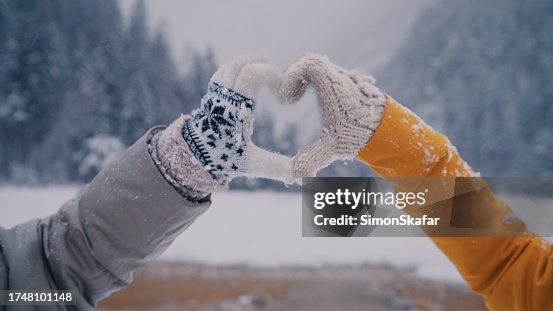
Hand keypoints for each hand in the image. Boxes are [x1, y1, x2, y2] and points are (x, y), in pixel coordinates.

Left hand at [181, 55, 294, 184]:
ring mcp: (215, 91)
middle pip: (241, 63)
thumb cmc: (222, 159)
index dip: (270, 73)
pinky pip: (226, 70)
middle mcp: (222, 96)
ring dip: (251, 64)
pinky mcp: (212, 91)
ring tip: (268, 75)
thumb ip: (276, 167)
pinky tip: (253, 80)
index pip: (251, 74)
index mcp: (233, 109)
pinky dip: (241, 69)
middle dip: (263, 64)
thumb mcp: (251, 164)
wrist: (192, 157)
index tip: (281, 87)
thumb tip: (300, 175)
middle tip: (278, 75)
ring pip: (232, 64)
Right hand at [280, 53, 387, 177]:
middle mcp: (337, 75)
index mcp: (331, 85)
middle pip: (310, 59)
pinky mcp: (344, 80)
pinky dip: (312, 79)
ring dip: (303, 78)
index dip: (291, 76)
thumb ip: (311, 159)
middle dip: (293, 74)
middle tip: (288, 94)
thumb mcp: (330, 147)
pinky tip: (309, 96)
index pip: (309, 64)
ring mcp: (342, 76)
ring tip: (296, 96)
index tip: (287, 100)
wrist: (384, 128)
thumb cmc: (357, 134)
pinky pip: (325, 70)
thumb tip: (296, 176)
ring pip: (318, 64)